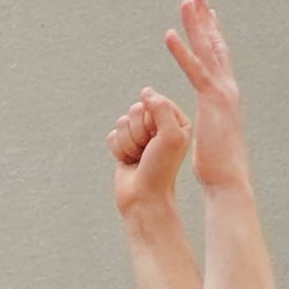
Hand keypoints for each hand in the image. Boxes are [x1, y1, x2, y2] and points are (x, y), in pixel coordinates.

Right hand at [107, 89, 190, 222]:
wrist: (144, 197)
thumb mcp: (170, 135)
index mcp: (176, 120)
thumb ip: (160, 109)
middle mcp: (159, 126)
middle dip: (137, 132)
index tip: (158, 139)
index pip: (153, 102)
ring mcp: (141, 136)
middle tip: (147, 150)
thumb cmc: (161, 168)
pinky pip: (112, 135)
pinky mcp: (125, 145)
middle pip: (135, 110)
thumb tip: (145, 91)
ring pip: (122, 123)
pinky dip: (118, 150)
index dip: (150, 121)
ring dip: (128, 143)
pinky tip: (129, 161)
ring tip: (139, 158)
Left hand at [160, 0, 248, 190]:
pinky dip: (182, 52)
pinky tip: (170, 35)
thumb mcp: (213, 133)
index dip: (212, 33)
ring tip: (187, 2)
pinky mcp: (211, 101)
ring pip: (207, 50)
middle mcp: (228, 87)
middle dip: (206, 19)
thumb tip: (210, 120)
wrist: (228, 177)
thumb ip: (212, 120)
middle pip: (216, 44)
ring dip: (196, 24)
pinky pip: (194, 70)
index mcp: (226, 94)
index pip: (218, 57)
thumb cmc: (219, 163)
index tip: (207, 13)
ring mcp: (222, 92)